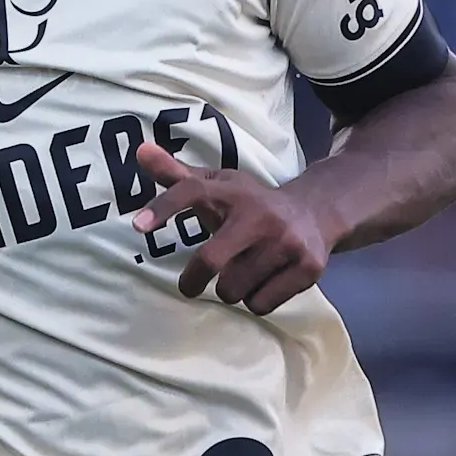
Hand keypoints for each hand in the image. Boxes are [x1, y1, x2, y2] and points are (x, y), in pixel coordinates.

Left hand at [134, 139, 331, 313]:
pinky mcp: (307, 268)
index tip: (138, 226)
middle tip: (190, 285)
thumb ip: (177, 175)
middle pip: (211, 260)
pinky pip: (260, 304)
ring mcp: (287, 242)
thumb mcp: (219, 186)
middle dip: (193, 281)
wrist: (317, 213)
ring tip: (244, 273)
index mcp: (234, 192)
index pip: (194, 190)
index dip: (165, 206)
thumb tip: (140, 151)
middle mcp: (261, 215)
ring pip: (234, 290)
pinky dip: (255, 300)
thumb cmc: (252, 205)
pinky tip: (265, 282)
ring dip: (231, 289)